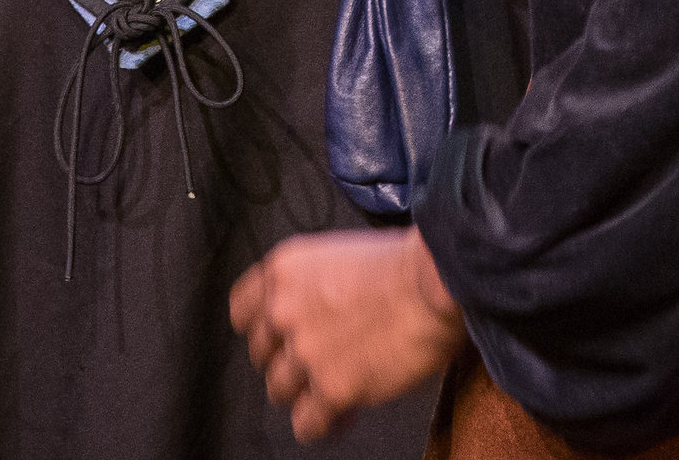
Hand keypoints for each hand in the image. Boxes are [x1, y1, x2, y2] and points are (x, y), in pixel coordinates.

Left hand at [231, 230, 465, 443]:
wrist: (437, 282)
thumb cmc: (406, 263)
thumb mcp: (343, 254)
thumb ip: (316, 285)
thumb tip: (320, 314)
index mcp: (284, 271)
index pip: (242, 309)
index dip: (262, 327)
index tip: (277, 336)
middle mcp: (284, 311)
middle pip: (261, 354)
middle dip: (286, 360)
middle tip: (317, 362)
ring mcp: (305, 352)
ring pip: (280, 390)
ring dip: (304, 392)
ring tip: (333, 390)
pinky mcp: (332, 388)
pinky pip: (306, 423)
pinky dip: (320, 424)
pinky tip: (341, 416)